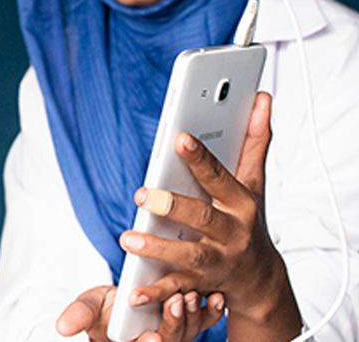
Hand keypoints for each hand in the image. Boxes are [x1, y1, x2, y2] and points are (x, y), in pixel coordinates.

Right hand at [56, 285, 223, 341]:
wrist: (123, 301)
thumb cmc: (105, 307)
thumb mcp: (89, 308)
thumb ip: (79, 316)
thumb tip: (62, 328)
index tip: (153, 337)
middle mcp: (157, 341)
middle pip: (172, 340)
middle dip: (176, 323)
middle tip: (176, 300)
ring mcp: (176, 334)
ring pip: (190, 332)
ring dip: (192, 315)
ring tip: (190, 292)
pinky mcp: (189, 323)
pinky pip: (205, 322)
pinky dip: (212, 311)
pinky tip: (214, 296)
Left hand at [118, 93, 301, 339]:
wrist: (260, 279)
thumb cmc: (247, 219)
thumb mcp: (254, 182)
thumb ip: (254, 141)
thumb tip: (261, 97)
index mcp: (241, 202)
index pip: (219, 176)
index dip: (201, 157)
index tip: (179, 137)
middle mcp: (232, 232)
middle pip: (203, 218)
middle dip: (174, 206)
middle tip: (142, 195)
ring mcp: (218, 261)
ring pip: (190, 257)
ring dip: (159, 249)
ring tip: (128, 239)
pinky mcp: (201, 285)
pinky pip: (178, 289)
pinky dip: (156, 291)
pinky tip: (134, 291)